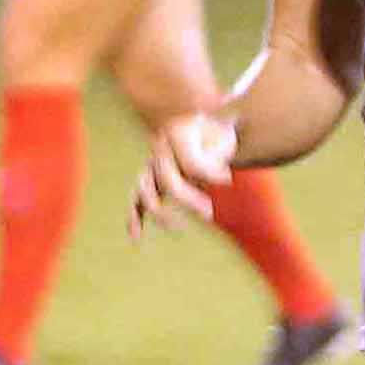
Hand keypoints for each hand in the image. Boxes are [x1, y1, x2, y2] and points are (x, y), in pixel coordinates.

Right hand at [130, 112, 237, 239]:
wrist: (208, 128)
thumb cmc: (218, 134)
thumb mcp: (224, 139)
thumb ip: (216, 159)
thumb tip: (222, 179)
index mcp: (175, 133)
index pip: (188, 165)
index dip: (210, 175)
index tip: (229, 179)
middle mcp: (158, 148)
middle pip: (166, 181)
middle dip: (188, 200)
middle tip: (209, 212)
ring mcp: (151, 164)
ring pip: (145, 191)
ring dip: (162, 213)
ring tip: (179, 227)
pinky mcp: (149, 180)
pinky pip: (137, 200)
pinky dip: (134, 217)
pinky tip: (136, 237)